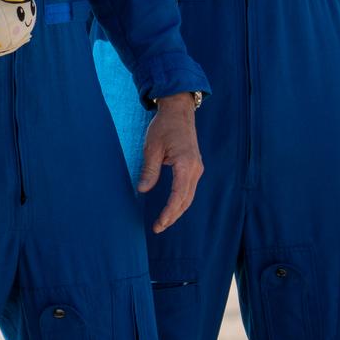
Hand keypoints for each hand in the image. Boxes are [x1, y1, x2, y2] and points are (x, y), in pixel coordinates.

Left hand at [139, 93, 203, 233]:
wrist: (179, 111)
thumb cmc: (164, 127)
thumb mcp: (152, 147)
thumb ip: (150, 170)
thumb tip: (142, 190)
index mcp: (185, 164)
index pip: (178, 196)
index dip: (168, 212)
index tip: (158, 224)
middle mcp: (195, 169)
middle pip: (186, 200)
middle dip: (172, 216)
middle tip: (157, 228)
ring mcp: (197, 168)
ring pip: (189, 196)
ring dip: (177, 210)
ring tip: (163, 222)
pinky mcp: (194, 166)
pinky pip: (189, 189)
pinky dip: (181, 201)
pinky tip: (171, 207)